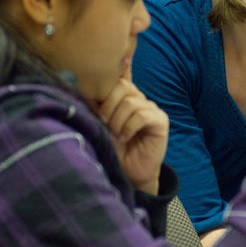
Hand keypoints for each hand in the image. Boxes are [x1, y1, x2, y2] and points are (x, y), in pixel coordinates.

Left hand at [94, 77, 168, 193]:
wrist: (128, 172)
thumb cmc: (113, 148)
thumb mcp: (100, 124)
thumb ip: (97, 106)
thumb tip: (85, 87)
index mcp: (124, 96)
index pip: (119, 74)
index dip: (108, 78)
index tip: (94, 90)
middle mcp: (138, 98)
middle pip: (122, 86)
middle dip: (107, 105)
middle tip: (103, 122)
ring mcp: (151, 108)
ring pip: (130, 102)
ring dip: (117, 120)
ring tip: (114, 134)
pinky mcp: (160, 120)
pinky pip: (142, 115)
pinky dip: (129, 127)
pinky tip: (124, 137)